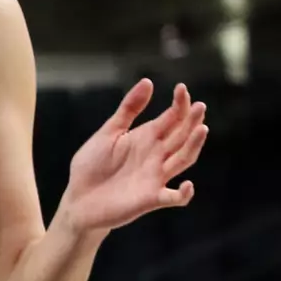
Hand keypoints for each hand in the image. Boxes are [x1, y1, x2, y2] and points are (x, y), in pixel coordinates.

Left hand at [57, 79, 207, 234]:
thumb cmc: (93, 165)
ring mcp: (156, 177)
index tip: (182, 89)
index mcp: (147, 138)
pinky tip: (188, 184)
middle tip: (199, 106)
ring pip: (183, 160)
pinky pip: (172, 197)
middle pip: (181, 136)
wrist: (78, 199)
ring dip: (193, 146)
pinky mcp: (150, 198)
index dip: (179, 104)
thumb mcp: (109, 132)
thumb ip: (128, 109)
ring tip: (202, 129)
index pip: (171, 118)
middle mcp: (156, 155)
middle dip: (191, 121)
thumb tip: (148, 81)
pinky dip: (183, 193)